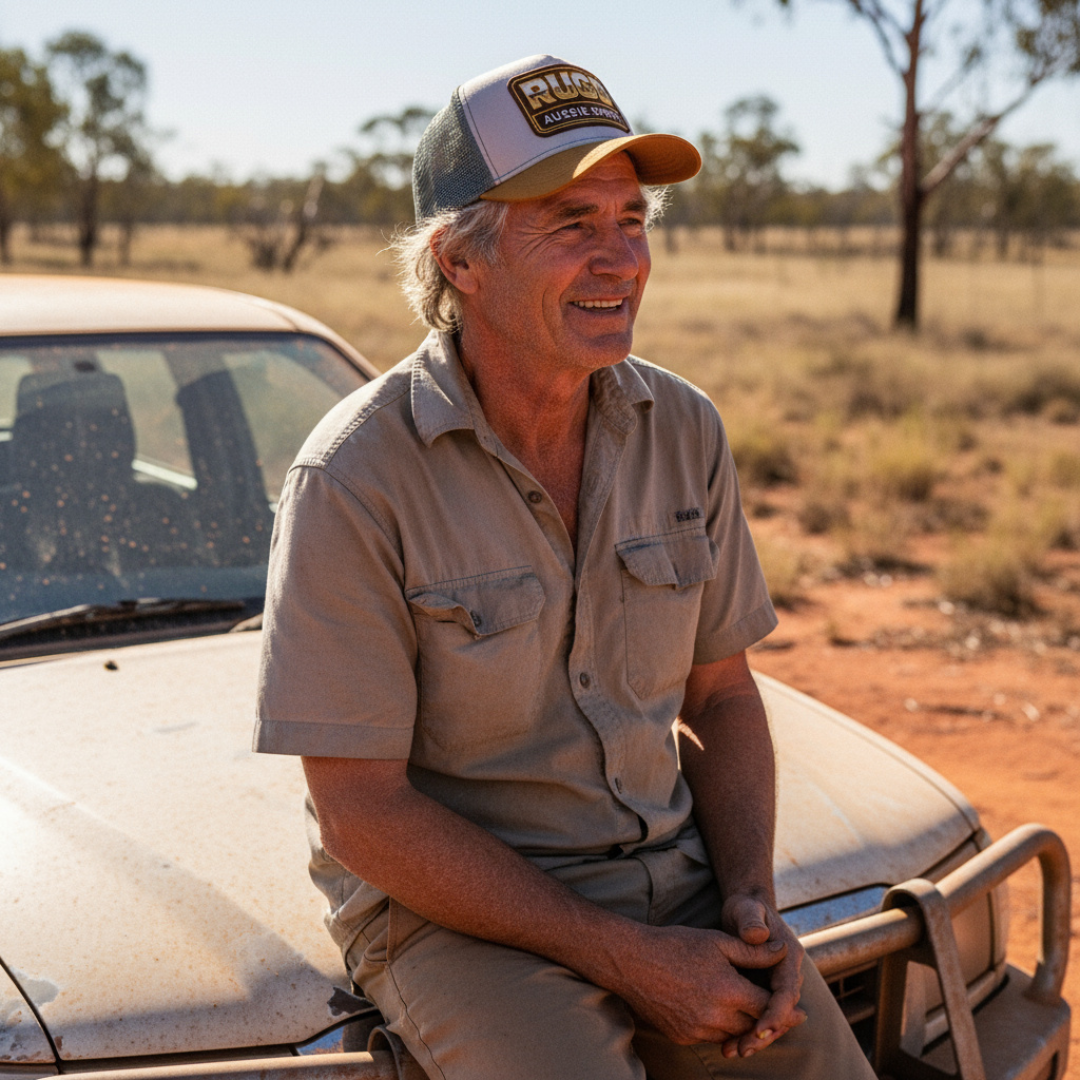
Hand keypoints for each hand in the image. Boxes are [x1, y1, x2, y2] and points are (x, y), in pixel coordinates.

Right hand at [612, 923, 788, 1045]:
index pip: (767, 1009)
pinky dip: (721, 1030)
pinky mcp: (682, 1037)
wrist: (633, 961)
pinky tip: (723, 1016)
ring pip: (733, 1036)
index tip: (801, 1014)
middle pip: (753, 1027)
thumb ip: (752, 951)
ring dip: (745, 1028)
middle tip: (783, 1019)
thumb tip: (782, 951)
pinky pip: (711, 1038)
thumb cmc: (676, 944)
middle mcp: (714, 1016)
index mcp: (727, 990)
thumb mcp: (717, 941)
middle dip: (768, 1023)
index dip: (786, 1012)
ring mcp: (697, 1030)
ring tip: (754, 1018)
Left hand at [719, 891, 806, 1058]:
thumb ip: (751, 921)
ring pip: (772, 1019)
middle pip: (782, 1013)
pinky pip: (760, 1015)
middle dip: (764, 1033)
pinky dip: (748, 1030)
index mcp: (788, 957)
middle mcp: (787, 975)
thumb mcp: (747, 909)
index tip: (759, 1027)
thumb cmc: (746, 909)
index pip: (787, 991)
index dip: (776, 1011)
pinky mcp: (764, 992)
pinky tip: (729, 1042)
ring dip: (755, 1037)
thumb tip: (758, 935)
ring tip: (733, 1050)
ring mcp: (777, 985)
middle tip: (742, 1048)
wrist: (746, 911)